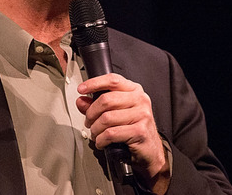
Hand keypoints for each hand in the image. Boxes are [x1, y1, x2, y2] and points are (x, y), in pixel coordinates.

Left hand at [77, 73, 169, 191]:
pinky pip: (111, 133)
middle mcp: (140, 100)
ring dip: (95, 129)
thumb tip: (81, 101)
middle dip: (91, 113)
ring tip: (95, 134)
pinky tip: (101, 142)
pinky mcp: (140, 131)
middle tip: (88, 121)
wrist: (150, 150)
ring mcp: (142, 115)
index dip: (94, 83)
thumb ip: (97, 105)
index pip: (112, 80)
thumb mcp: (115, 113)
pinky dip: (101, 140)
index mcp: (134, 90)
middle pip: (106, 100)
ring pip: (106, 118)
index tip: (81, 89)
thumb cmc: (133, 128)